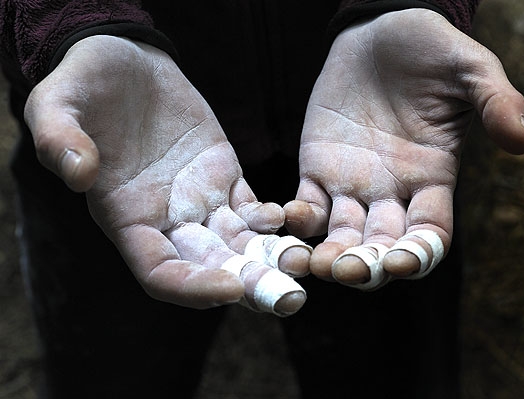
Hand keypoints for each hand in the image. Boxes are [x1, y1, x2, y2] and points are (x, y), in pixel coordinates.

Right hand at [24, 36, 310, 314]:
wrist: (126, 61)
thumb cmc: (85, 83)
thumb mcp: (58, 101)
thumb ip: (58, 137)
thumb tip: (78, 173)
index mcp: (125, 216)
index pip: (159, 271)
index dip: (191, 287)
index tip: (230, 288)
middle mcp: (166, 219)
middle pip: (211, 268)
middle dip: (249, 287)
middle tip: (290, 300)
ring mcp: (199, 200)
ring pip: (239, 244)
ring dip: (270, 259)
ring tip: (304, 266)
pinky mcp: (224, 176)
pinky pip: (251, 209)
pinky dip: (272, 220)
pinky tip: (290, 218)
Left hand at [284, 9, 523, 288]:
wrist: (379, 29)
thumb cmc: (430, 48)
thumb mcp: (470, 68)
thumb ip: (497, 101)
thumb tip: (522, 141)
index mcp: (432, 178)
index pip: (429, 233)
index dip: (418, 255)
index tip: (401, 263)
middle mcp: (392, 191)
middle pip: (381, 246)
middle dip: (366, 266)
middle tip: (346, 270)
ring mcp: (352, 183)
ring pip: (341, 235)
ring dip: (328, 256)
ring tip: (313, 264)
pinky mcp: (318, 166)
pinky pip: (307, 205)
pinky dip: (297, 220)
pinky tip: (285, 222)